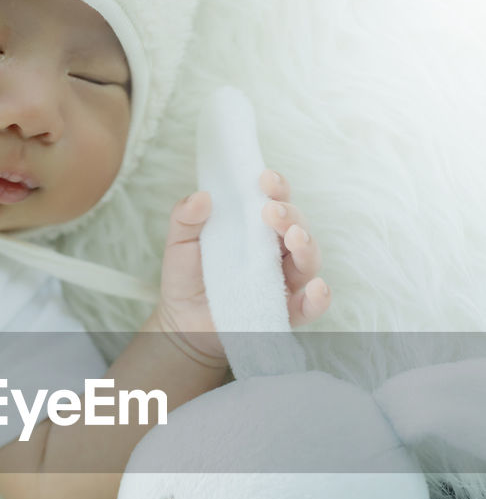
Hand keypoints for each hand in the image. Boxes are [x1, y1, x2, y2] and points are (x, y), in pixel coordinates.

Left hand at [153, 169, 330, 360]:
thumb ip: (185, 217)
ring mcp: (283, 282)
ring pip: (308, 260)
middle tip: (271, 211)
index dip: (276, 187)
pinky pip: (309, 307)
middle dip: (290, 215)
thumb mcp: (179, 242)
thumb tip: (201, 196)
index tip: (264, 178)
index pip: (276, 201)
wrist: (181, 320)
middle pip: (297, 227)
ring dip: (306, 246)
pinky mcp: (283, 312)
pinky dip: (318, 299)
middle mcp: (277, 251)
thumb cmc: (186, 275)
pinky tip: (317, 289)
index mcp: (257, 227)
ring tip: (294, 237)